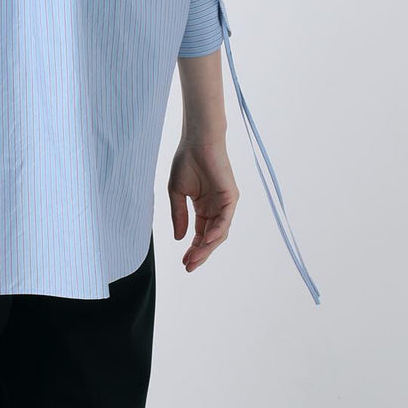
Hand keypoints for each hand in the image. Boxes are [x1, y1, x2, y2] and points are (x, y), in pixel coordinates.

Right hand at [168, 137, 238, 271]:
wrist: (196, 141)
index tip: (184, 262)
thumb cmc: (186, 161)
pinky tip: (205, 240)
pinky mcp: (231, 197)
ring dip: (207, 247)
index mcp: (204, 207)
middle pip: (210, 238)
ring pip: (218, 233)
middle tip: (189, 266)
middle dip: (200, 253)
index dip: (193, 249)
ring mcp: (225, 204)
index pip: (201, 234)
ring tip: (194, 258)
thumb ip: (179, 215)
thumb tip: (179, 238)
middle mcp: (216, 208)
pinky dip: (216, 231)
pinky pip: (225, 220)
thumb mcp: (177, 193)